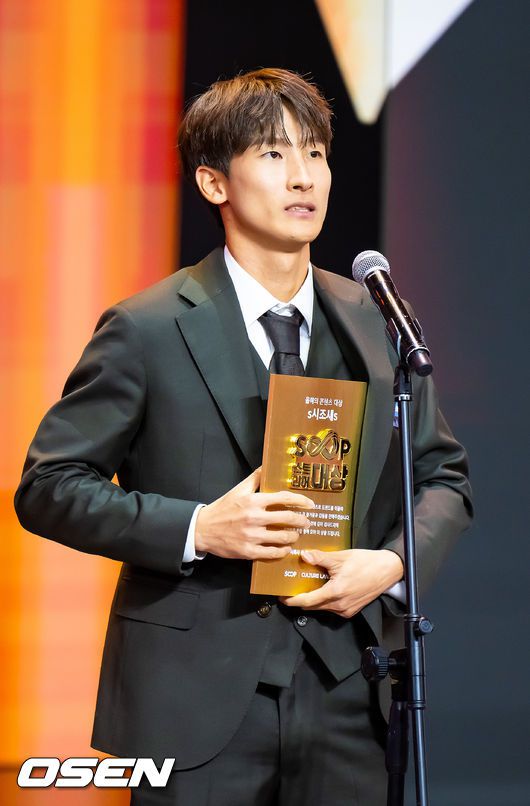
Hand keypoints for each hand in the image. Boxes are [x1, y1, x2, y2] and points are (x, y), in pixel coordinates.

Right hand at [195, 466, 314, 560]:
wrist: (203, 529)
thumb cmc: (222, 508)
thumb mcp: (238, 490)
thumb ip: (255, 478)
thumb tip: (267, 465)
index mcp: (253, 501)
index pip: (284, 498)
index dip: (300, 501)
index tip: (310, 504)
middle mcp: (254, 518)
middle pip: (288, 518)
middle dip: (302, 521)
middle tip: (307, 522)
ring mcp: (252, 536)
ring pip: (283, 537)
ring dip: (294, 536)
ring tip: (297, 535)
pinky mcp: (248, 551)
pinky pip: (272, 552)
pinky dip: (283, 550)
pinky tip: (286, 548)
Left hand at [280, 548, 403, 617]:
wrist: (388, 570)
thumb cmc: (366, 562)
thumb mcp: (341, 557)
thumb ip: (321, 558)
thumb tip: (304, 556)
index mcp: (335, 593)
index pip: (307, 601)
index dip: (292, 600)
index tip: (282, 597)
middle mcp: (339, 605)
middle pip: (312, 606)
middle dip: (300, 600)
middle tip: (291, 589)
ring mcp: (346, 610)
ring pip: (322, 608)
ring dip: (313, 600)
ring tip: (305, 587)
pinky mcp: (351, 610)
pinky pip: (332, 608)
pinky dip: (324, 600)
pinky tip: (322, 588)